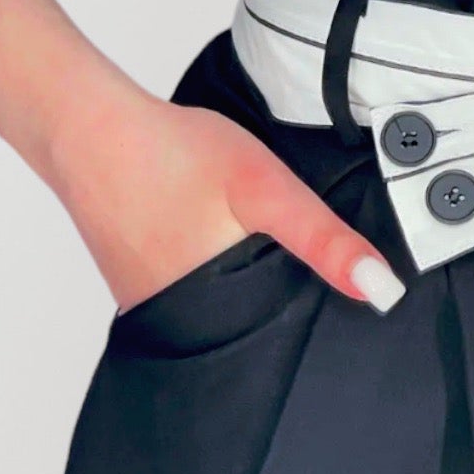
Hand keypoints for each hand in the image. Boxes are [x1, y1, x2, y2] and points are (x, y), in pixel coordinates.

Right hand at [49, 93, 406, 314]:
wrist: (91, 129)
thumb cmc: (174, 154)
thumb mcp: (268, 190)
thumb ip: (324, 241)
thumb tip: (382, 291)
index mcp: (214, 315)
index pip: (283, 344)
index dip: (316, 322)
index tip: (332, 299)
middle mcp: (179, 324)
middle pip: (256, 330)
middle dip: (285, 305)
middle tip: (292, 259)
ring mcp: (154, 308)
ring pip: (227, 312)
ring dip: (251, 289)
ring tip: (261, 249)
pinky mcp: (142, 289)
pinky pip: (198, 294)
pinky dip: (218, 272)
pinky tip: (225, 242)